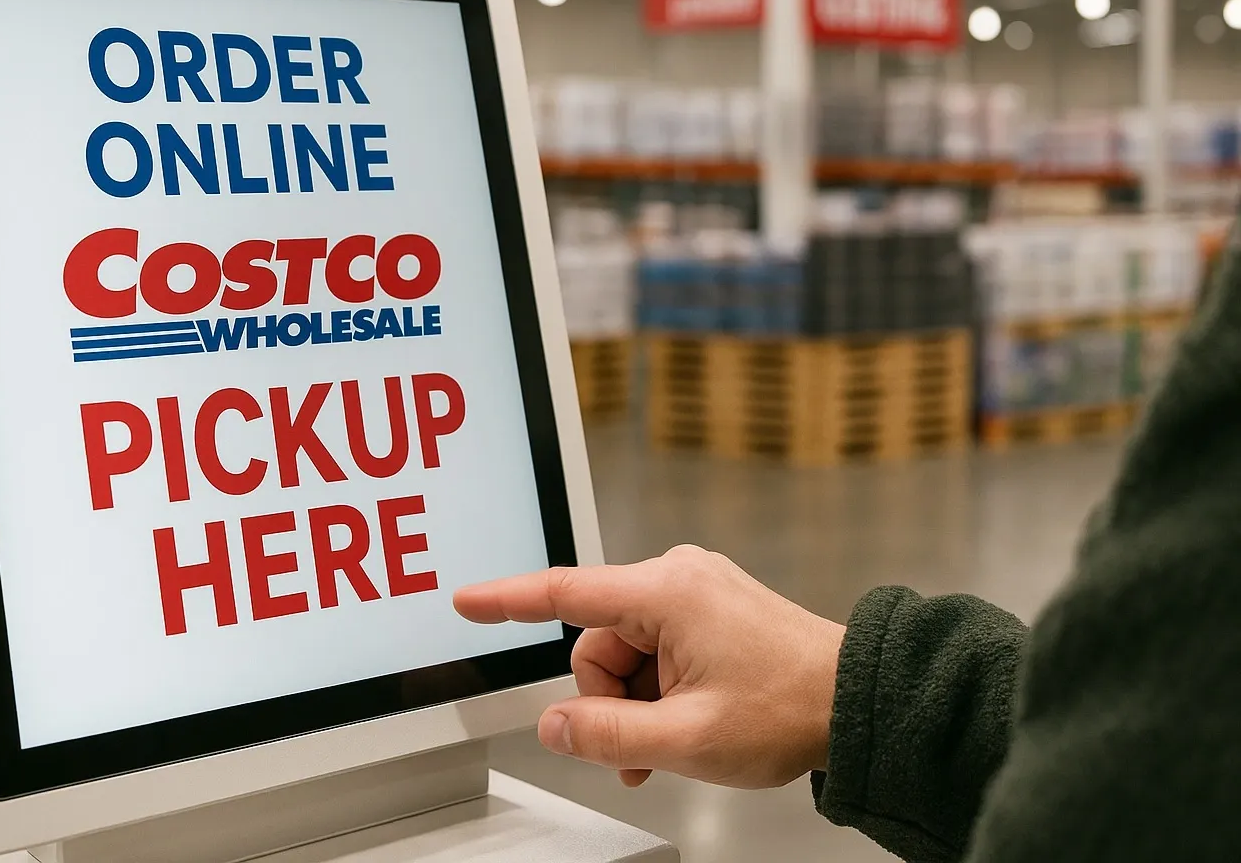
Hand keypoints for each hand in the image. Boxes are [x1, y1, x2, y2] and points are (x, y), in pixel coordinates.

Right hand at [454, 544, 844, 788]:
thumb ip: (607, 734)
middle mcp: (677, 577)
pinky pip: (655, 650)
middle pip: (597, 643)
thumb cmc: (790, 707)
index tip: (467, 600)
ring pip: (625, 653)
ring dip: (635, 703)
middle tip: (643, 749)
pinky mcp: (708, 609)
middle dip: (608, 701)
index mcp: (666, 592)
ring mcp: (695, 592)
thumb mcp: (686, 737)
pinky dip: (656, 692)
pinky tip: (678, 726)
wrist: (858, 702)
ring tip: (672, 744)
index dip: (506, 600)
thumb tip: (554, 726)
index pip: (564, 592)